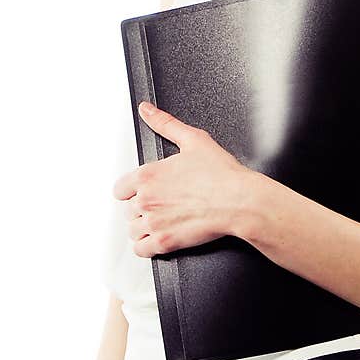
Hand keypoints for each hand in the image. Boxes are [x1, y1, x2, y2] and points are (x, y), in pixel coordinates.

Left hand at [112, 101, 257, 257]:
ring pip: (133, 230)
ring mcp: (154, 222)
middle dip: (143, 208)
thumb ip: (165, 123)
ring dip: (144, 228)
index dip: (133, 190)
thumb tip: (147, 110)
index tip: (146, 191)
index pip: (120, 188)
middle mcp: (146, 199)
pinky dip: (148, 246)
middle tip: (163, 205)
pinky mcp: (164, 242)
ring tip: (162, 222)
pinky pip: (141, 249)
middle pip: (128, 210)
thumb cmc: (221, 174)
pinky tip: (159, 239)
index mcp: (148, 174)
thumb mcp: (192, 139)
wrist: (239, 201)